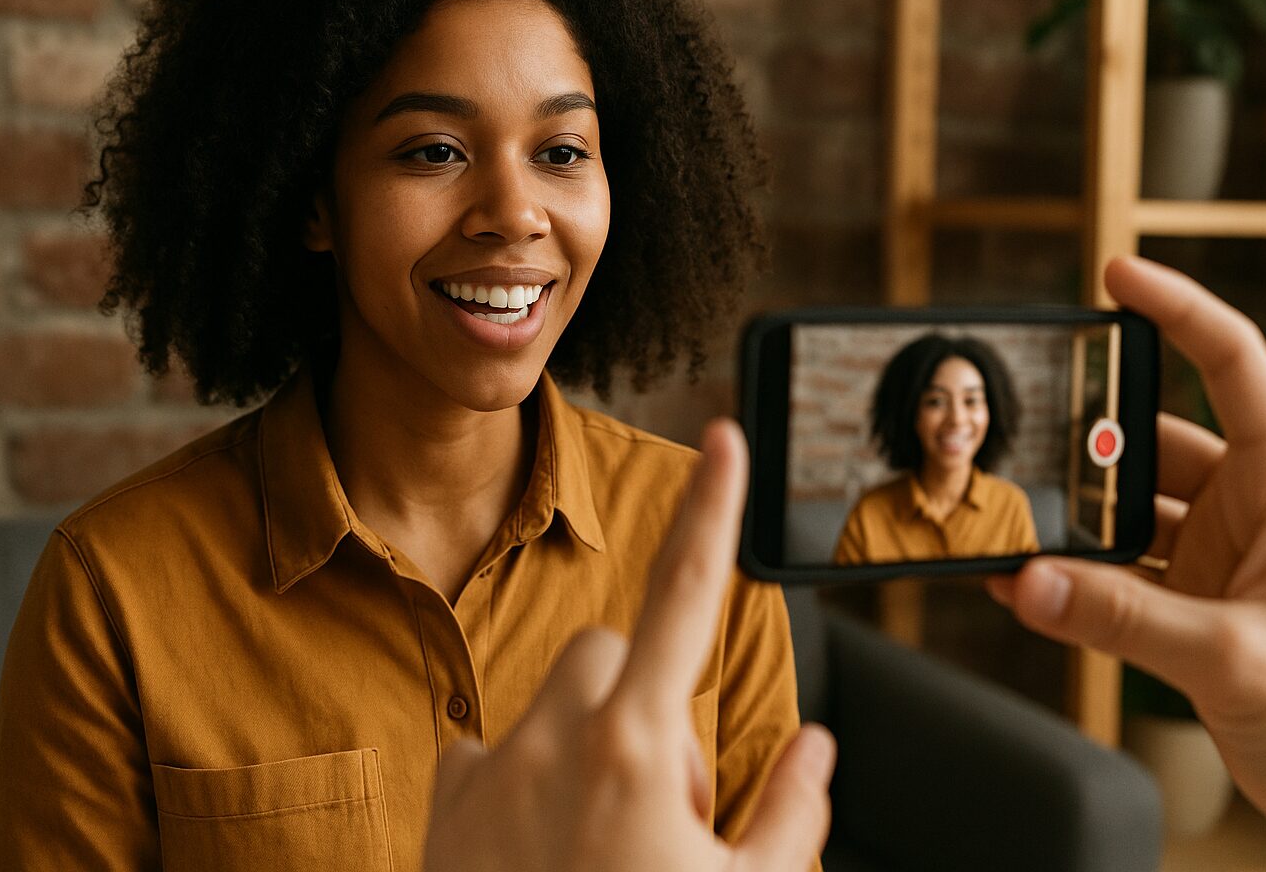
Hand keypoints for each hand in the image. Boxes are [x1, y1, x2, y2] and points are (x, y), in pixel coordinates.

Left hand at [421, 419, 834, 871]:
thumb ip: (791, 814)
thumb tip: (817, 750)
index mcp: (638, 749)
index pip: (687, 594)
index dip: (713, 507)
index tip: (719, 434)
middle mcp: (555, 737)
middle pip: (619, 646)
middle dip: (651, 697)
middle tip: (672, 797)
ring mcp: (493, 765)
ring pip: (560, 689)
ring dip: (592, 729)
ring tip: (606, 828)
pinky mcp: (449, 797)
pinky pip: (493, 739)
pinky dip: (524, 765)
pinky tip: (541, 841)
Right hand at [986, 256, 1265, 870]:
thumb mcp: (1231, 656)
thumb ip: (1120, 617)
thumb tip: (1027, 578)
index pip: (1231, 365)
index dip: (1177, 310)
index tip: (1116, 278)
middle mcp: (1247, 507)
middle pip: (1153, 437)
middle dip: (1090, 432)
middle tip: (1024, 422)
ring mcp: (1214, 556)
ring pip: (1124, 508)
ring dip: (1071, 514)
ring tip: (1012, 507)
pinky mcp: (1186, 605)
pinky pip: (1113, 571)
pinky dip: (1071, 573)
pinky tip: (1026, 577)